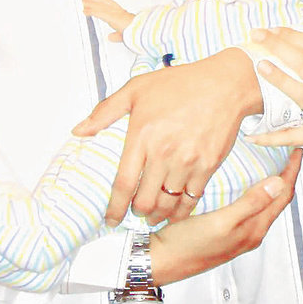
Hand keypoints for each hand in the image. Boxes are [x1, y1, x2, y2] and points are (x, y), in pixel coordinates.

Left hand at [72, 48, 261, 226]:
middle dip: (137, 212)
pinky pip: (191, 200)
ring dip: (158, 215)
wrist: (223, 84)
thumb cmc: (180, 84)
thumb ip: (105, 111)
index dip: (114, 207)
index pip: (123, 183)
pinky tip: (175, 213)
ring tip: (153, 215)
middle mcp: (164, 153)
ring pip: (167, 204)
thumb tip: (79, 131)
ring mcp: (188, 162)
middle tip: (135, 212)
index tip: (110, 219)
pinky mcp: (208, 166)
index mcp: (142, 136)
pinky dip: (181, 212)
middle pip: (145, 200)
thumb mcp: (136, 89)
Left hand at [83, 0, 133, 37]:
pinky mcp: (112, 17)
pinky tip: (85, 11)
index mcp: (122, 14)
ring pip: (100, 6)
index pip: (110, 5)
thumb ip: (116, 36)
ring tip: (82, 2)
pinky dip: (91, 11)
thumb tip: (109, 37)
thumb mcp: (123, 36)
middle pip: (104, 2)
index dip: (102, 1)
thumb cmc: (135, 33)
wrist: (141, 32)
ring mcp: (115, 13)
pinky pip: (99, 13)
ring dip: (90, 3)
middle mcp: (118, 11)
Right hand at [151, 150, 301, 284]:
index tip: (296, 150)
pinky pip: (248, 207)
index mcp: (254, 229)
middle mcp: (250, 232)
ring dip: (270, 183)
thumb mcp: (221, 221)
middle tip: (285, 152)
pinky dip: (253, 191)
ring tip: (270, 161)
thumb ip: (251, 203)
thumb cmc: (188, 244)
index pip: (282, 196)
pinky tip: (243, 182)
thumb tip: (279, 182)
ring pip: (263, 204)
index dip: (291, 172)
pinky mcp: (225, 231)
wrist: (161, 263)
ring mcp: (238, 233)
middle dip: (285, 176)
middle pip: (277, 200)